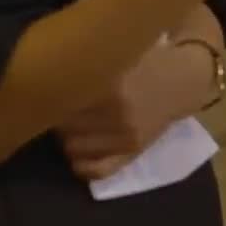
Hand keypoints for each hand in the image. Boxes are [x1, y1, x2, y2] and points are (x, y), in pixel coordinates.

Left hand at [57, 41, 204, 180]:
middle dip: (54, 116)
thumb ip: (83, 66)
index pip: (57, 100)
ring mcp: (126, 136)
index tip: (45, 91)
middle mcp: (116, 113)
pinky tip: (79, 153)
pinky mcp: (134, 151)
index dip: (45, 95)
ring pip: (72, 147)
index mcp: (108, 84)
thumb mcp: (114, 55)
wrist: (183, 79)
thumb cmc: (143, 61)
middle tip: (58, 107)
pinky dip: (81, 164)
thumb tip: (43, 79)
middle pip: (60, 124)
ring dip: (66, 137)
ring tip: (72, 124)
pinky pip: (97, 170)